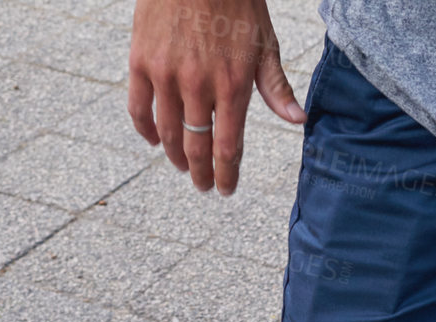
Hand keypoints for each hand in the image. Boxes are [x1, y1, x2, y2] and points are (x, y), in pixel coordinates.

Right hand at [128, 0, 305, 194]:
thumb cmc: (236, 3)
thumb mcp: (264, 43)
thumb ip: (276, 86)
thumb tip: (298, 121)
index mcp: (232, 85)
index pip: (229, 147)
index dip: (227, 174)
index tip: (227, 189)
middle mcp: (198, 86)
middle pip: (197, 147)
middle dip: (202, 173)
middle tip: (204, 186)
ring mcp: (166, 74)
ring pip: (167, 132)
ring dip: (174, 156)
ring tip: (182, 166)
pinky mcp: (140, 60)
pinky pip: (137, 107)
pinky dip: (144, 129)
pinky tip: (153, 139)